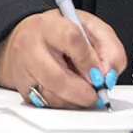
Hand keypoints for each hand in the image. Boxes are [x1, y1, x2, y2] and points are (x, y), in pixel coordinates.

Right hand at [0, 9, 126, 108]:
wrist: (25, 39)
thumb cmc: (59, 32)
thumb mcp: (89, 27)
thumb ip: (107, 47)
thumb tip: (108, 75)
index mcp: (49, 26)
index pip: (72, 40)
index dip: (90, 61)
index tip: (101, 72)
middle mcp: (31, 49)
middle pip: (57, 78)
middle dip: (84, 91)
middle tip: (96, 92)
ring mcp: (24, 73)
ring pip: (53, 98)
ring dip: (76, 100)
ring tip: (83, 89)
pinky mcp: (24, 92)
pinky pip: (49, 106)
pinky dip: (66, 104)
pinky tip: (70, 93)